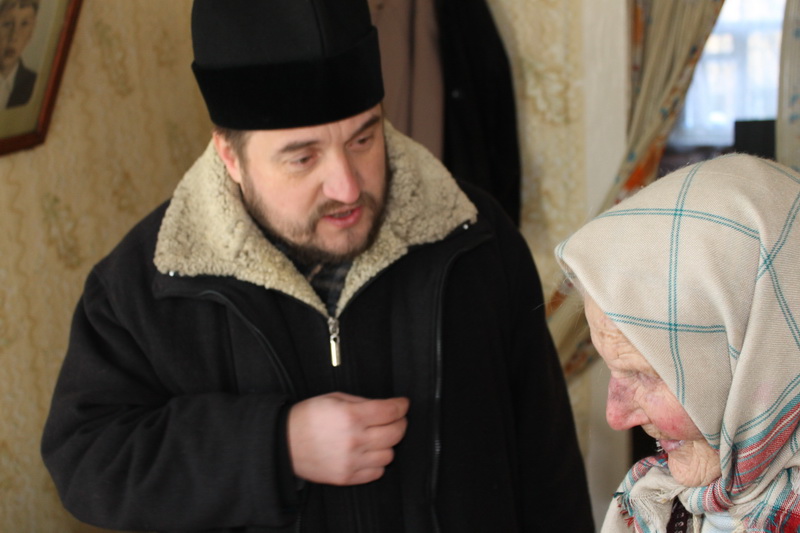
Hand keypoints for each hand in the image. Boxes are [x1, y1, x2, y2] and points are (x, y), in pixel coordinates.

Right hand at [287, 392, 408, 485]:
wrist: (284, 443)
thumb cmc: (307, 418)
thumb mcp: (334, 398)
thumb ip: (362, 402)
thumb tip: (384, 407)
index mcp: (351, 416)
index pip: (391, 411)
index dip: (402, 405)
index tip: (403, 404)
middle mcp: (355, 440)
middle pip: (396, 433)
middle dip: (401, 422)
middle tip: (396, 418)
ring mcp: (352, 461)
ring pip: (389, 454)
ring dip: (388, 444)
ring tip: (379, 437)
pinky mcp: (347, 477)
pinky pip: (377, 472)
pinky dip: (378, 462)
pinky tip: (370, 453)